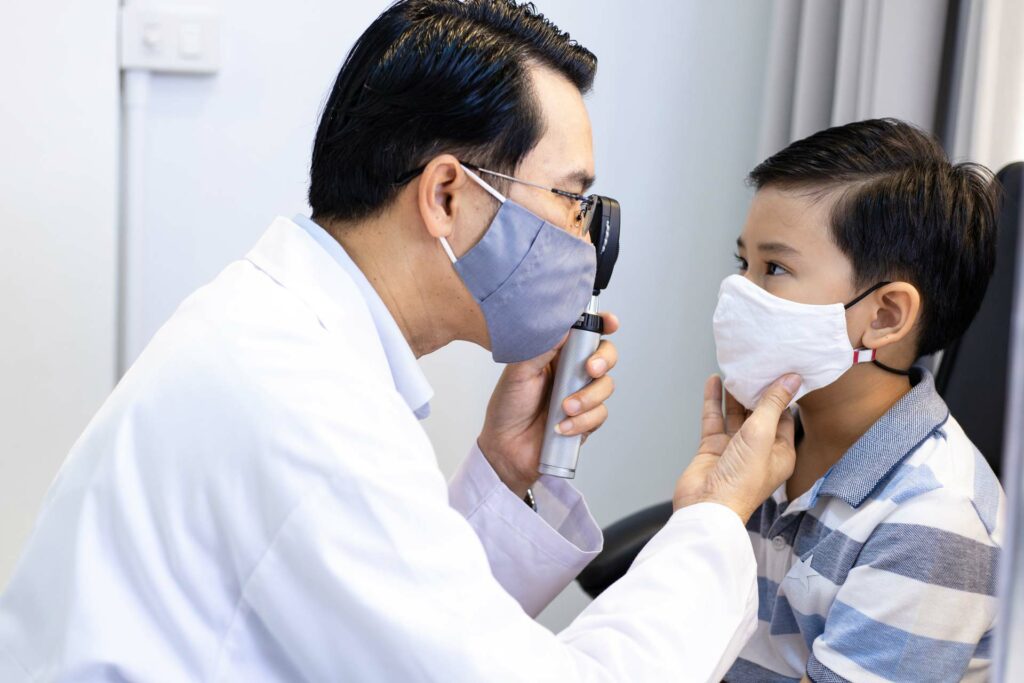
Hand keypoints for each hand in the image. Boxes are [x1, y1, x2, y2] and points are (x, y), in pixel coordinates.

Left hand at [478, 313, 619, 497]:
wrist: (506, 448)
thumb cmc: (508, 408)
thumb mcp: (518, 373)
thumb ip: (540, 349)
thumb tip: (562, 326)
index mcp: (557, 354)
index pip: (585, 333)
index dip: (602, 325)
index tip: (610, 323)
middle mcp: (572, 372)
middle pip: (605, 356)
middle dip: (603, 360)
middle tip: (589, 369)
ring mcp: (582, 395)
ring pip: (606, 386)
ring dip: (588, 397)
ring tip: (564, 408)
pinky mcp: (586, 420)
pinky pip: (599, 414)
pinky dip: (582, 421)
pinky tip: (561, 427)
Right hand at [673, 374, 800, 521]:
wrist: (708, 505)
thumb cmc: (741, 479)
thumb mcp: (763, 434)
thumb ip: (773, 404)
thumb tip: (791, 379)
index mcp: (780, 452)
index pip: (785, 417)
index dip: (782, 395)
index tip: (781, 371)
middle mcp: (758, 450)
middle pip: (759, 414)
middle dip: (757, 391)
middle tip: (756, 365)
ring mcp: (734, 449)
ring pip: (735, 415)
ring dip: (734, 394)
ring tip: (735, 369)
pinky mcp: (712, 449)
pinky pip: (714, 419)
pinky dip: (713, 400)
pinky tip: (714, 382)